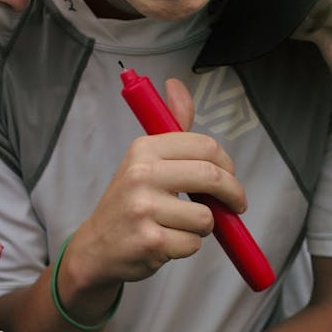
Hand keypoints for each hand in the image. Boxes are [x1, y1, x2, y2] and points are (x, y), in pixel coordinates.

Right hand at [59, 77, 245, 291]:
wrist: (96, 247)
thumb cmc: (128, 202)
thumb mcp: (144, 159)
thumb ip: (171, 126)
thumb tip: (176, 84)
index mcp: (144, 149)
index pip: (205, 146)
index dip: (227, 164)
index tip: (229, 176)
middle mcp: (141, 174)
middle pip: (211, 176)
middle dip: (233, 194)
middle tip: (235, 205)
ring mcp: (144, 208)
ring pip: (205, 217)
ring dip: (203, 226)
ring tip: (180, 225)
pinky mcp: (151, 241)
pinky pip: (193, 244)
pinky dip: (187, 247)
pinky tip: (167, 242)